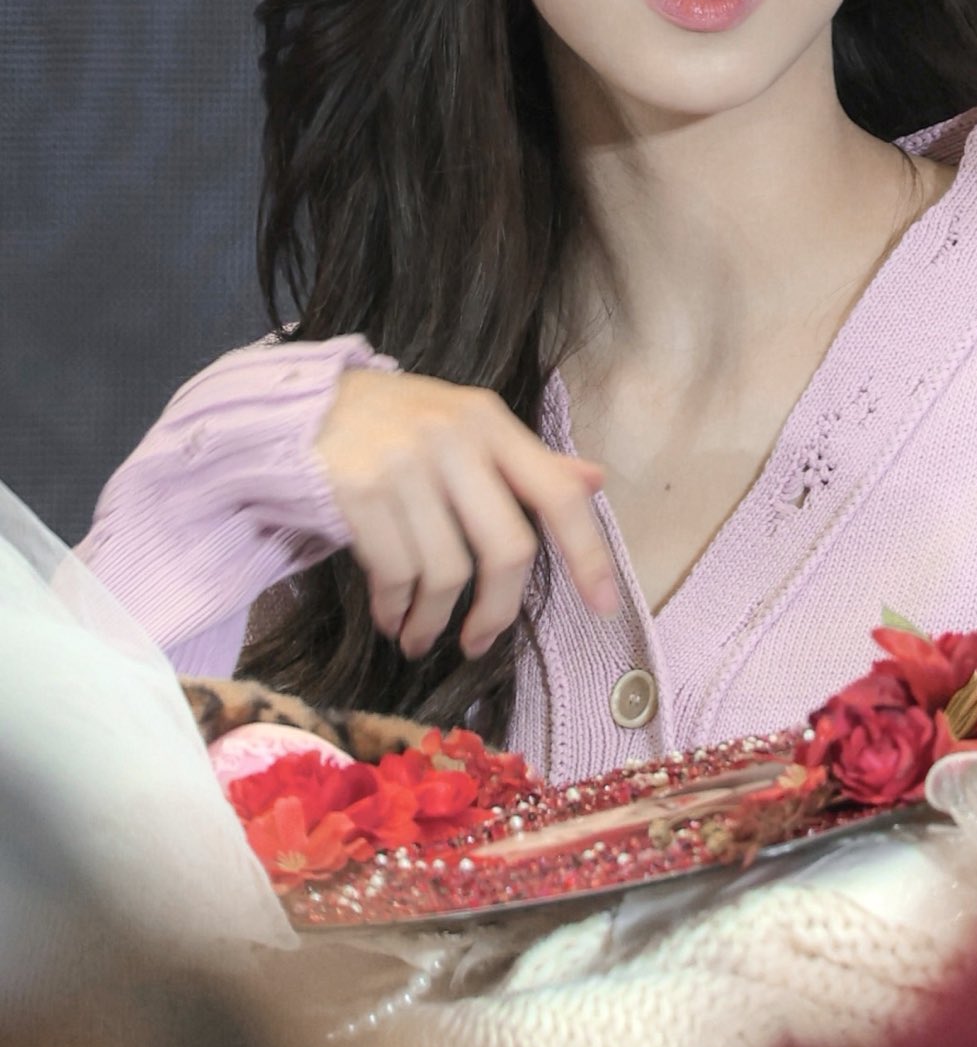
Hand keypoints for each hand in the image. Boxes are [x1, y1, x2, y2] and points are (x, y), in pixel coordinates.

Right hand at [313, 369, 615, 660]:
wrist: (302, 405)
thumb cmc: (398, 423)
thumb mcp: (468, 425)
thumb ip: (530, 460)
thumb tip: (595, 481)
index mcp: (491, 423)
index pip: (557, 494)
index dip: (587, 553)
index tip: (603, 605)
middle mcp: (454, 439)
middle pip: (506, 549)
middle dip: (498, 611)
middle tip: (480, 641)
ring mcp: (405, 464)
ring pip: (446, 571)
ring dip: (434, 620)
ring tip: (421, 635)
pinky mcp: (359, 491)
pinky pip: (395, 573)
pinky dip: (395, 608)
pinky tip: (392, 616)